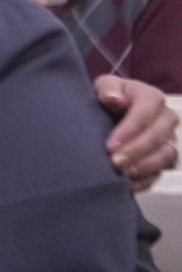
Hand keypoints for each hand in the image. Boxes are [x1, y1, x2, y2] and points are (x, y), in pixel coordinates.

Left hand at [94, 75, 178, 191]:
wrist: (109, 115)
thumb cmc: (108, 99)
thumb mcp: (104, 87)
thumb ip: (107, 88)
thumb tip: (112, 98)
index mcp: (151, 97)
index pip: (146, 110)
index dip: (130, 128)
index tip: (111, 144)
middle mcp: (165, 119)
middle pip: (158, 135)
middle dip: (136, 150)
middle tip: (115, 161)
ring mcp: (167, 140)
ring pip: (166, 155)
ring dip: (144, 166)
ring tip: (122, 173)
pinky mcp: (163, 159)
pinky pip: (162, 173)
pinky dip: (146, 180)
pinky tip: (128, 183)